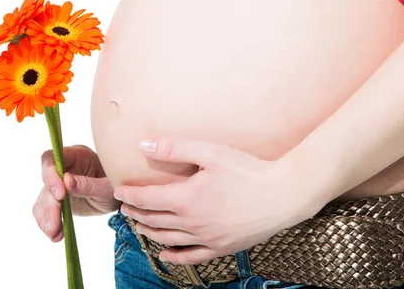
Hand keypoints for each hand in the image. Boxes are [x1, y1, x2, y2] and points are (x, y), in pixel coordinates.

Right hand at [32, 145, 120, 241]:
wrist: (117, 197)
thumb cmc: (117, 185)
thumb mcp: (108, 186)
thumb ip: (89, 184)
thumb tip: (66, 182)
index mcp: (77, 155)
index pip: (52, 158)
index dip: (50, 175)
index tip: (60, 195)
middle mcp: (64, 167)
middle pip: (46, 182)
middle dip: (49, 205)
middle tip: (54, 224)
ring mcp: (58, 183)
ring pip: (43, 198)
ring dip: (46, 217)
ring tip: (54, 234)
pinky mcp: (56, 199)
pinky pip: (44, 209)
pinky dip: (47, 223)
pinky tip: (56, 235)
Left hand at [114, 139, 322, 264]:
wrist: (284, 195)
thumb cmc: (248, 170)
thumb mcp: (210, 152)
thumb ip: (174, 148)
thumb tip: (143, 145)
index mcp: (186, 199)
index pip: (147, 199)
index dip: (130, 195)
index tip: (119, 190)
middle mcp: (192, 222)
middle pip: (154, 220)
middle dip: (136, 213)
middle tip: (125, 207)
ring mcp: (207, 238)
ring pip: (168, 239)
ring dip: (149, 232)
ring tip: (138, 225)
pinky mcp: (222, 248)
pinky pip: (192, 257)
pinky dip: (174, 257)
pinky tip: (165, 255)